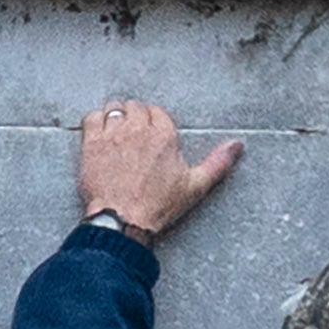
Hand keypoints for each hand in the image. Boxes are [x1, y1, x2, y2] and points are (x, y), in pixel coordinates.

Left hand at [74, 97, 238, 241]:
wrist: (122, 221)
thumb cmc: (157, 206)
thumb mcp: (195, 186)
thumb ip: (218, 162)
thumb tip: (237, 145)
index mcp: (164, 134)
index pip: (157, 111)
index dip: (154, 124)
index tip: (152, 138)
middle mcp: (138, 128)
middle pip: (135, 107)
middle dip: (136, 119)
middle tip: (135, 140)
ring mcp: (113, 134)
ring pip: (114, 109)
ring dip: (115, 118)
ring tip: (117, 137)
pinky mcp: (92, 143)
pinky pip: (91, 118)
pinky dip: (95, 123)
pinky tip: (100, 137)